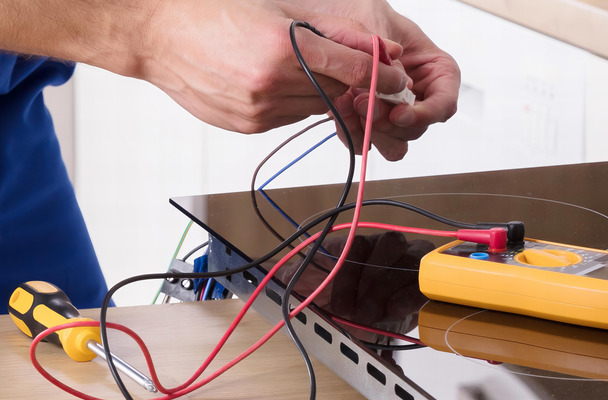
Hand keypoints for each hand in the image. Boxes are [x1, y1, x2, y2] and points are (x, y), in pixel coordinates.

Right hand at [132, 0, 411, 133]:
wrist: (156, 35)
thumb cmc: (212, 11)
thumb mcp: (278, 7)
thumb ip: (332, 30)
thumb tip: (378, 46)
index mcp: (283, 47)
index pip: (354, 68)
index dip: (382, 74)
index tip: (396, 76)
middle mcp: (273, 84)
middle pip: (338, 92)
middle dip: (354, 84)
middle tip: (362, 73)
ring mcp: (259, 110)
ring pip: (316, 108)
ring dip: (324, 93)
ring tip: (302, 70)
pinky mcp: (248, 126)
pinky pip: (289, 118)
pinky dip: (295, 103)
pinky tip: (277, 82)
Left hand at [276, 231, 434, 332]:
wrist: (369, 323)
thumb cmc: (339, 301)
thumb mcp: (314, 290)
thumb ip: (295, 279)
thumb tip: (274, 277)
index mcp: (354, 245)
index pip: (353, 243)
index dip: (345, 270)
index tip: (336, 300)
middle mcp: (384, 247)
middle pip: (387, 245)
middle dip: (368, 280)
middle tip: (354, 312)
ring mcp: (408, 261)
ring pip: (408, 259)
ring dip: (385, 289)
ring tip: (370, 316)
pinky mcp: (424, 282)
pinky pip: (423, 281)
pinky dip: (408, 297)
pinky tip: (393, 313)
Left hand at [283, 0, 460, 160]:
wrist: (335, 14)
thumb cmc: (368, 12)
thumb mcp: (380, 24)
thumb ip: (389, 57)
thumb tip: (400, 86)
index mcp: (437, 71)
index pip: (444, 104)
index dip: (424, 114)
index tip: (398, 114)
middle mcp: (421, 96)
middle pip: (417, 128)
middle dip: (390, 123)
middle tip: (363, 105)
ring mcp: (397, 111)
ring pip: (396, 142)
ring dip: (373, 133)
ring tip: (350, 107)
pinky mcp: (372, 120)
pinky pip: (369, 140)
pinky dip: (355, 133)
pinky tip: (340, 113)